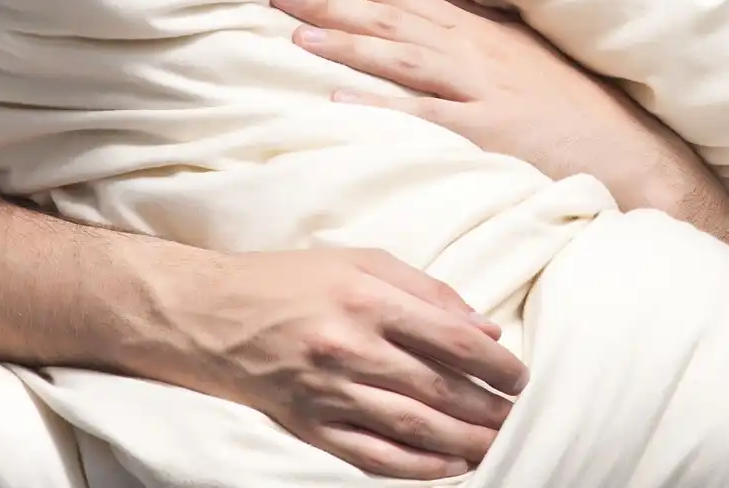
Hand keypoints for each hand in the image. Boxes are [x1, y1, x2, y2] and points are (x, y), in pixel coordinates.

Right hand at [154, 245, 528, 479]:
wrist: (208, 315)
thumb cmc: (289, 280)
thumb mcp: (359, 261)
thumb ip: (426, 290)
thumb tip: (484, 329)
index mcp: (366, 300)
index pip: (452, 340)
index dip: (496, 363)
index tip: (520, 375)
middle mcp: (350, 348)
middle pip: (438, 388)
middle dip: (488, 406)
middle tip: (520, 414)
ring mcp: (328, 393)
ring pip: (413, 426)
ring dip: (465, 440)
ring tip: (498, 443)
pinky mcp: (309, 426)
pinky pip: (372, 455)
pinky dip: (416, 466)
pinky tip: (450, 468)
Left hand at [267, 0, 703, 208]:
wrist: (632, 154)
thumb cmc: (576, 112)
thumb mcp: (526, 63)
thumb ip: (478, 42)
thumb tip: (427, 19)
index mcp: (484, 34)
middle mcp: (479, 53)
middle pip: (394, 17)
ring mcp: (484, 91)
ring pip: (403, 57)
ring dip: (347, 40)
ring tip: (295, 30)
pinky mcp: (490, 133)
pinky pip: (425, 116)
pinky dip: (381, 104)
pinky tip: (339, 97)